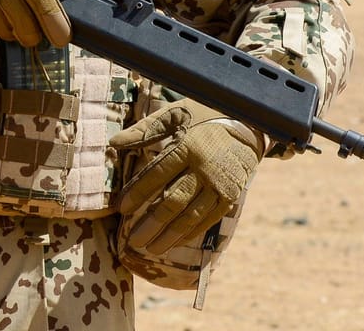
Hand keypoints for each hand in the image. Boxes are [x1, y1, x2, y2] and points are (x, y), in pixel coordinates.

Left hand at [110, 100, 262, 254]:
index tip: (121, 208)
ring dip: (170, 234)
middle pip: (173, 200)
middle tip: (134, 240)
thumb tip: (112, 142)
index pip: (157, 174)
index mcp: (188, 146)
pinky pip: (210, 218)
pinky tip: (176, 241)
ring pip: (191, 215)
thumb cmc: (205, 115)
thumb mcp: (175, 115)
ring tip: (152, 248)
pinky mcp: (231, 196)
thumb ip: (144, 130)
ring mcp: (220, 184)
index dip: (138, 193)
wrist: (250, 123)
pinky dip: (192, 231)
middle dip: (151, 223)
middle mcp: (204, 168)